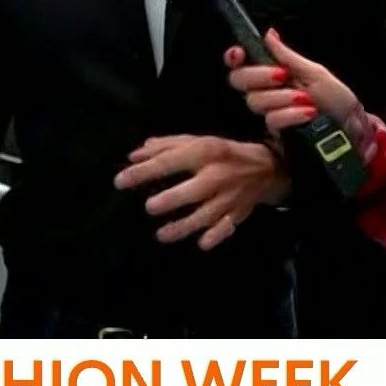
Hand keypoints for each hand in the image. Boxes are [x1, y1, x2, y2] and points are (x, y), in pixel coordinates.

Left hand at [113, 134, 287, 249]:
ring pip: (206, 215)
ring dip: (184, 226)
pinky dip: (216, 236)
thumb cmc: (220, 153)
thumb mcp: (195, 142)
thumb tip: (133, 156)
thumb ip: (164, 147)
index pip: (170, 161)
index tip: (120, 181)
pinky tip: (201, 243)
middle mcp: (217, 175)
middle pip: (193, 190)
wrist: (264, 168)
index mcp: (204, 152)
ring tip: (162, 235)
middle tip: (149, 207)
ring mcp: (228, 196)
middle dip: (172, 199)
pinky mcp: (237, 213)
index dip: (144, 172)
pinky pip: (227, 226)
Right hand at [224, 28, 358, 131]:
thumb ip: (288, 56)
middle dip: (259, 75)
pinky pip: (272, 121)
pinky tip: (308, 114)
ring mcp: (271, 114)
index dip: (234, 57)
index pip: (241, 64)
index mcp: (273, 74)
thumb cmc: (336, 99)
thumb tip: (268, 34)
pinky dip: (291, 115)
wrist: (353, 129)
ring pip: (255, 101)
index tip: (239, 53)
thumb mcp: (315, 73)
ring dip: (282, 97)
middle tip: (282, 75)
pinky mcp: (276, 135)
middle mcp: (267, 93)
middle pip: (239, 80)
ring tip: (307, 99)